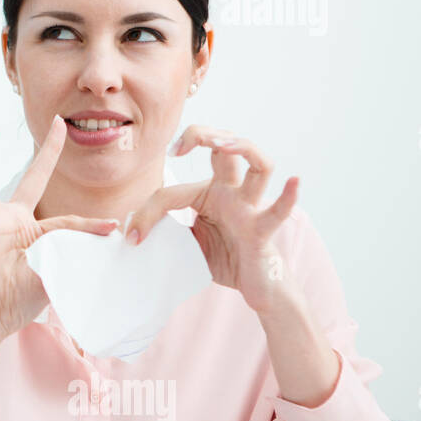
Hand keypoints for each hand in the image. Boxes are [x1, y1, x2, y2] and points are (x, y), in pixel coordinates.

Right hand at [0, 116, 122, 349]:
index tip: (112, 226)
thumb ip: (70, 254)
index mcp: (29, 233)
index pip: (64, 220)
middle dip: (46, 151)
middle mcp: (8, 220)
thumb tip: (106, 235)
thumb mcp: (50, 276)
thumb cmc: (14, 304)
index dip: (88, 225)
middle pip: (30, 177)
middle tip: (59, 121)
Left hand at [124, 124, 298, 313]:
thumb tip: (127, 230)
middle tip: (178, 146)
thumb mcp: (185, 242)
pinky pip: (278, 211)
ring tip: (224, 143)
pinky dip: (288, 196)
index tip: (132, 237)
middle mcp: (231, 192)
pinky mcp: (262, 229)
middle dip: (202, 135)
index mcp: (209, 193)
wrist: (253, 285)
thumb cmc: (224, 257)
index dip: (147, 213)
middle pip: (224, 147)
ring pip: (259, 165)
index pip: (172, 191)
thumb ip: (164, 231)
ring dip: (243, 147)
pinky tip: (293, 180)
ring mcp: (249, 207)